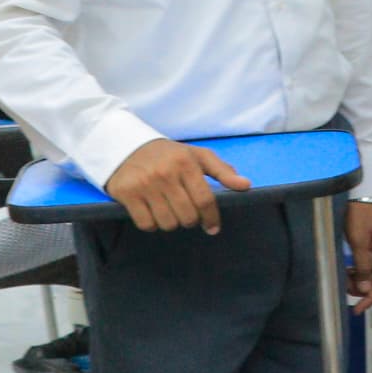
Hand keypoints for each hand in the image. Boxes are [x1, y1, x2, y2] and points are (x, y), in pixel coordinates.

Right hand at [105, 138, 251, 232]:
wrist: (126, 145)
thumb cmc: (168, 154)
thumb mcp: (196, 156)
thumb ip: (222, 170)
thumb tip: (245, 185)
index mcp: (186, 162)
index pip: (205, 200)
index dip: (212, 218)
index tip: (212, 227)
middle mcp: (165, 173)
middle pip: (188, 216)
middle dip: (191, 220)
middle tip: (186, 213)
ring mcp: (145, 184)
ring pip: (168, 223)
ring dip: (171, 222)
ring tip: (169, 210)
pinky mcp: (127, 193)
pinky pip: (147, 224)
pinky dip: (152, 224)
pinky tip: (152, 212)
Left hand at [343, 201, 371, 314]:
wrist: (363, 194)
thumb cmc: (362, 214)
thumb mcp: (359, 241)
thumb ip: (362, 267)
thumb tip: (363, 290)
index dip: (370, 299)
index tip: (357, 308)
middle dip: (362, 290)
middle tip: (344, 292)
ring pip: (371, 276)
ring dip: (358, 282)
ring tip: (344, 282)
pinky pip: (367, 266)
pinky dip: (357, 272)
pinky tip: (347, 272)